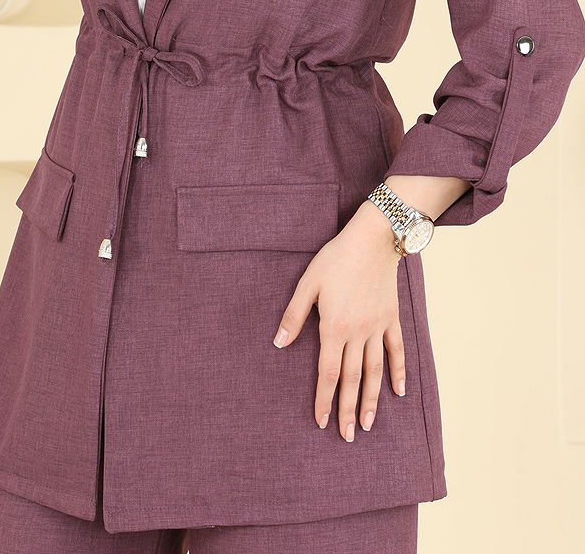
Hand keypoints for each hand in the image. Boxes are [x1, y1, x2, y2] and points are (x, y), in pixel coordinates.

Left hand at [271, 204, 406, 440]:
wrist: (373, 240)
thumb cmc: (336, 259)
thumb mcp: (308, 283)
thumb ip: (294, 315)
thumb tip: (278, 343)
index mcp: (334, 327)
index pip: (328, 372)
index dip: (324, 399)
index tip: (322, 421)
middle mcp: (358, 333)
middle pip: (351, 379)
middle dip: (347, 409)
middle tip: (346, 437)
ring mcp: (377, 327)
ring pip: (374, 371)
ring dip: (371, 399)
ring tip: (367, 425)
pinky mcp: (392, 318)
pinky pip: (396, 350)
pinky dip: (398, 372)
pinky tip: (398, 392)